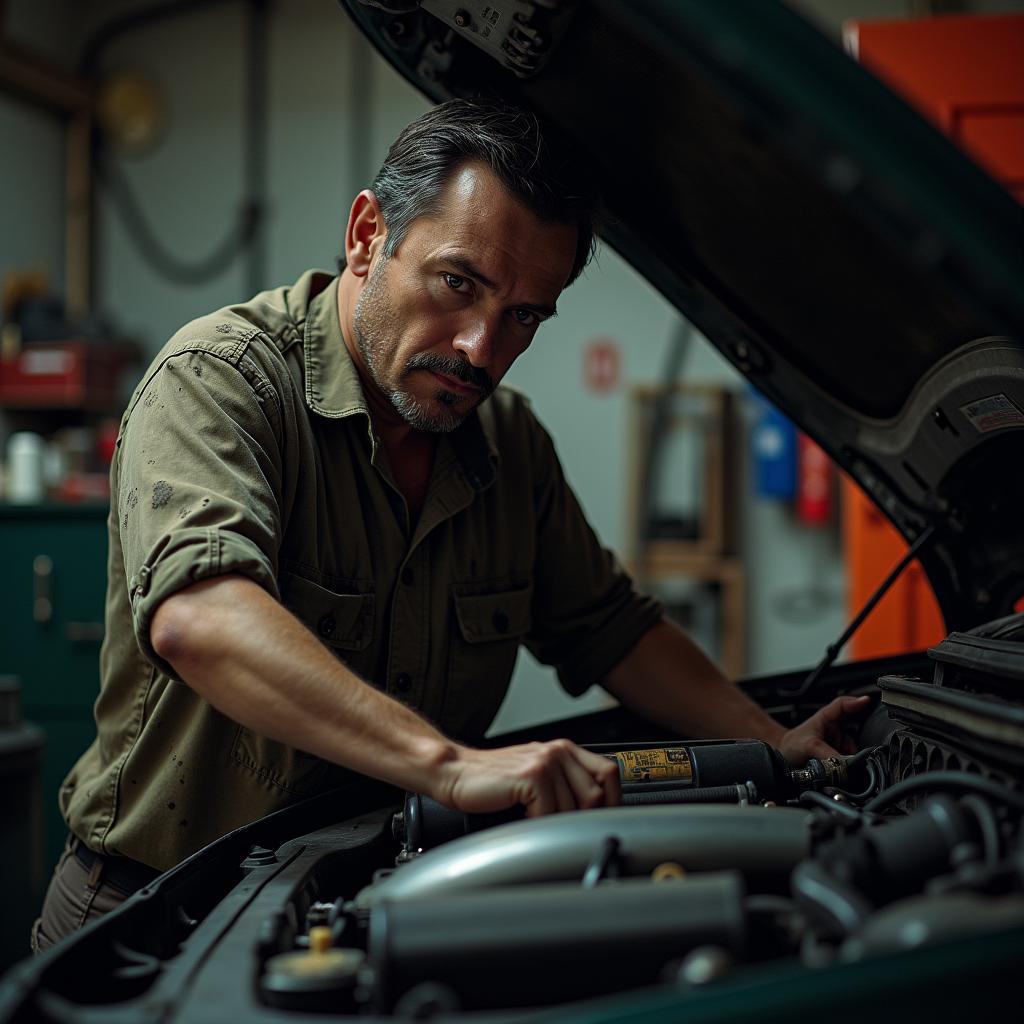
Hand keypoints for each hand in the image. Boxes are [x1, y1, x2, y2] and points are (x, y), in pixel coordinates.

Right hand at [437, 739, 620, 816]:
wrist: (456, 773)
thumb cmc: (492, 782)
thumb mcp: (536, 777)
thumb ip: (564, 786)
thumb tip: (593, 816)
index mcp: (564, 750)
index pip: (609, 774)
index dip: (611, 802)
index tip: (600, 823)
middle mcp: (559, 751)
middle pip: (596, 796)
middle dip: (581, 820)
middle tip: (561, 830)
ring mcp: (546, 762)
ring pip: (574, 809)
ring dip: (555, 824)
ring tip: (535, 822)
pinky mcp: (532, 775)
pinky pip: (551, 813)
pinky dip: (538, 825)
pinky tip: (523, 819)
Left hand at [777, 695, 870, 765]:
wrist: (783, 761)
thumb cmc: (792, 746)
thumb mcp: (809, 747)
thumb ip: (828, 754)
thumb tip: (846, 764)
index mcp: (825, 718)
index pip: (842, 705)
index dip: (856, 702)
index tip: (867, 701)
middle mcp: (833, 728)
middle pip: (854, 726)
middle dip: (858, 737)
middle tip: (852, 748)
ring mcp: (836, 740)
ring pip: (853, 744)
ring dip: (852, 753)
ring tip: (844, 760)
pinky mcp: (837, 753)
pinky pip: (849, 756)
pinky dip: (850, 761)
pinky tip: (844, 766)